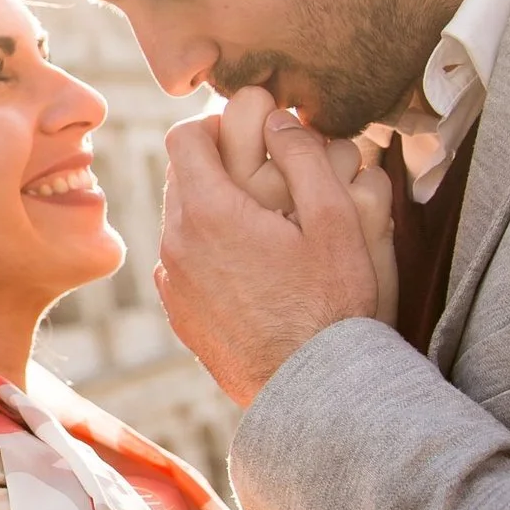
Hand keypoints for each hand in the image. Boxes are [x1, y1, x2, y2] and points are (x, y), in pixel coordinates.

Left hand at [158, 107, 387, 403]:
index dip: (217, 124)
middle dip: (215, 163)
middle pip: (178, 174)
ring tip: (259, 221)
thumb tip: (279, 119)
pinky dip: (204, 248)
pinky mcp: (179, 312)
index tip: (252, 135)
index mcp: (209, 212)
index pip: (184, 136)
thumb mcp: (335, 222)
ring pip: (177, 217)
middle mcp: (177, 243)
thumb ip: (305, 157)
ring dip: (209, 206)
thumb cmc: (330, 305)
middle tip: (263, 175)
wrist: (311, 389)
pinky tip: (248, 264)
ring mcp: (173, 281)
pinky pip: (180, 259)